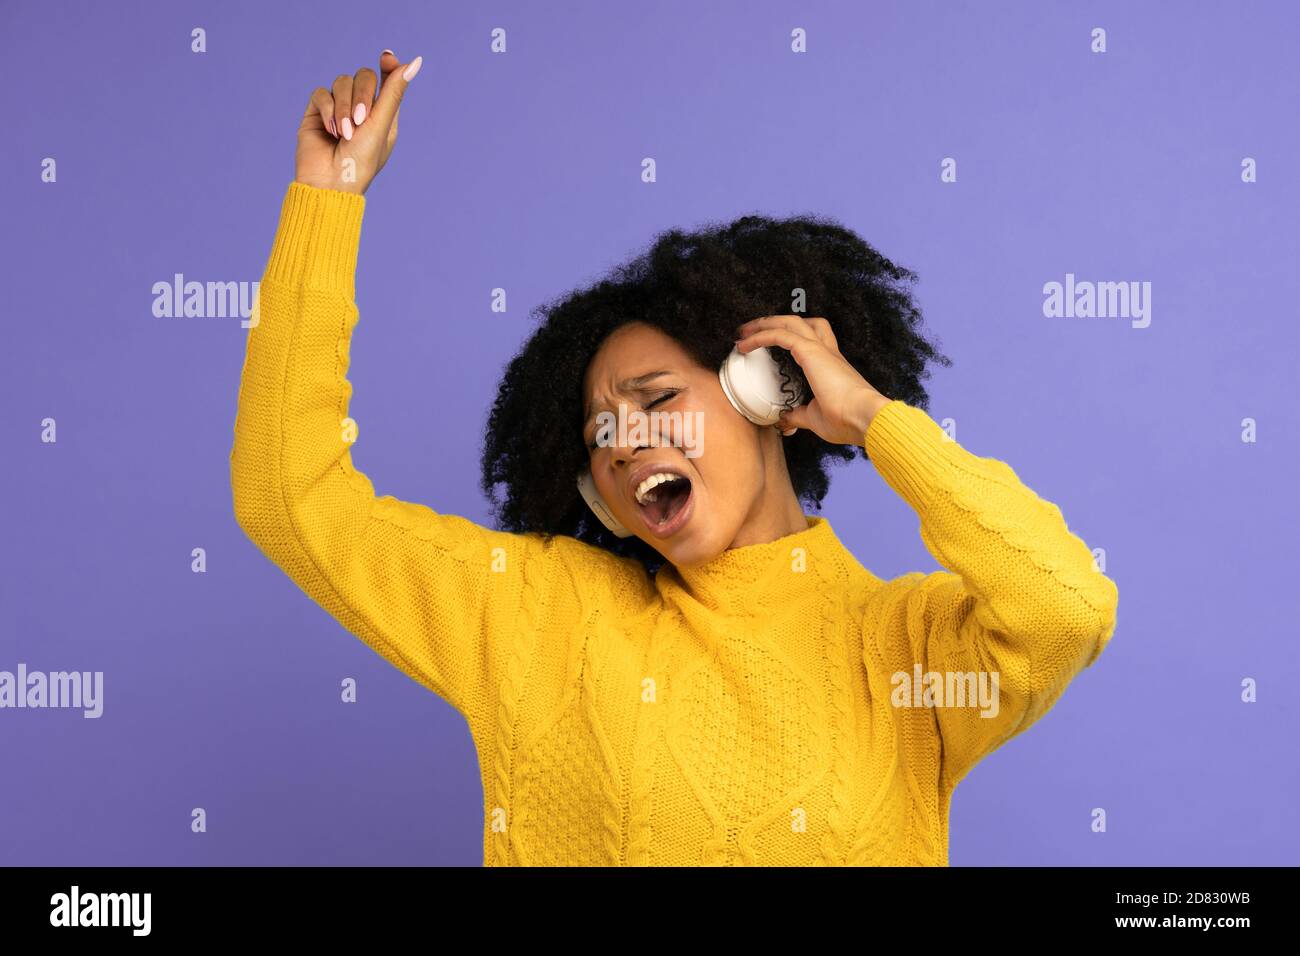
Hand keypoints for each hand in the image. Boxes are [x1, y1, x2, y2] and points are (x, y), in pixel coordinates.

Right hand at [294, 50, 422, 194]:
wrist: (329, 183)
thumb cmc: (360, 161)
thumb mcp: (381, 125)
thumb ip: (393, 92)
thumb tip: (416, 61)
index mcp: (383, 115)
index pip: (387, 81)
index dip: (388, 66)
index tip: (386, 57)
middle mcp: (361, 110)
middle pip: (363, 76)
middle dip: (362, 95)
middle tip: (361, 120)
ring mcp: (338, 109)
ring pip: (341, 82)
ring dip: (344, 107)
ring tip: (344, 134)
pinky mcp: (317, 112)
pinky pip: (321, 93)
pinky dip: (327, 110)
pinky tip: (331, 131)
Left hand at [735, 315, 890, 445]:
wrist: (864, 418)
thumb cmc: (847, 421)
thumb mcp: (815, 418)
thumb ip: (799, 414)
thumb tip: (785, 419)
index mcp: (830, 365)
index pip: (811, 340)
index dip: (788, 337)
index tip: (766, 348)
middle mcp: (826, 352)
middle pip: (799, 323)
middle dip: (772, 323)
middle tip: (749, 332)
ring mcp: (820, 350)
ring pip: (789, 322)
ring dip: (764, 323)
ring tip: (743, 332)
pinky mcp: (811, 353)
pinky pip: (779, 335)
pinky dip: (760, 336)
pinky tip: (744, 344)